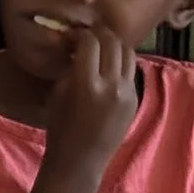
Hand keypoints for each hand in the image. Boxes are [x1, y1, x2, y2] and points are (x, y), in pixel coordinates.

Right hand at [39, 22, 136, 174]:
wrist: (82, 158)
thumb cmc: (60, 128)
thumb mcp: (58, 94)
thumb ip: (70, 68)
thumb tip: (75, 47)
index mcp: (87, 84)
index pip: (90, 43)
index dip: (79, 34)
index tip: (70, 36)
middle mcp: (112, 85)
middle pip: (113, 43)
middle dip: (99, 34)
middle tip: (86, 36)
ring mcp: (128, 91)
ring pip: (128, 53)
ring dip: (114, 44)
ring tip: (101, 46)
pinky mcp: (135, 97)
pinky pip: (130, 70)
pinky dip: (119, 61)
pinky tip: (107, 65)